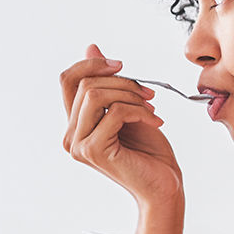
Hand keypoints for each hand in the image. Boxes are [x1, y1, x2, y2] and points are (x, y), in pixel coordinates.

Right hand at [60, 44, 183, 205]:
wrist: (164, 185)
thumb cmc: (149, 152)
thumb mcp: (129, 108)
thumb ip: (109, 83)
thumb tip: (92, 47)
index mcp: (76, 124)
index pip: (68, 80)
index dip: (92, 64)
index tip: (121, 66)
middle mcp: (71, 135)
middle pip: (85, 84)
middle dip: (122, 82)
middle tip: (149, 94)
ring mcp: (79, 145)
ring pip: (95, 95)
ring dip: (131, 95)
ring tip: (152, 108)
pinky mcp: (93, 150)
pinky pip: (115, 112)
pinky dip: (140, 111)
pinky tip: (155, 121)